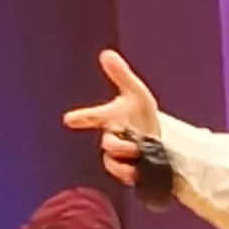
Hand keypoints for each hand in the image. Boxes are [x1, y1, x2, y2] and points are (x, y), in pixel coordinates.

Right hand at [62, 50, 163, 185]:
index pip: (92, 116)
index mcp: (110, 118)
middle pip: (108, 143)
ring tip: (140, 155)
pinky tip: (137, 171)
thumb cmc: (142, 115)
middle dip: (119, 144)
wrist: (160, 140)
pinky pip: (120, 175)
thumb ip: (121, 74)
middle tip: (135, 144)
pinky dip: (128, 174)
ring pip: (112, 160)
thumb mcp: (136, 93)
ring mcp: (118, 156)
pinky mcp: (126, 171)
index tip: (68, 119)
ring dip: (126, 158)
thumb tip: (106, 53)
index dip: (82, 117)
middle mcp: (111, 137)